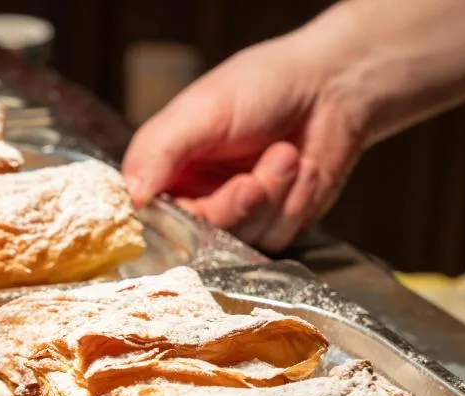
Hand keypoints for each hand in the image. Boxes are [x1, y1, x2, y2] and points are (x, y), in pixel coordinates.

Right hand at [122, 31, 367, 252]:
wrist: (333, 87)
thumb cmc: (262, 85)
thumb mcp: (202, 110)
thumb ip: (159, 151)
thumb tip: (131, 196)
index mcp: (165, 170)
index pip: (149, 217)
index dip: (169, 222)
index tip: (195, 210)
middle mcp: (194, 198)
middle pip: (197, 238)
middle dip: (234, 206)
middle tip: (254, 179)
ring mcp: (235, 216)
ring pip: (240, 241)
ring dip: (272, 197)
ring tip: (288, 155)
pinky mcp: (272, 226)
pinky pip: (275, 239)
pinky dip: (295, 202)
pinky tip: (304, 168)